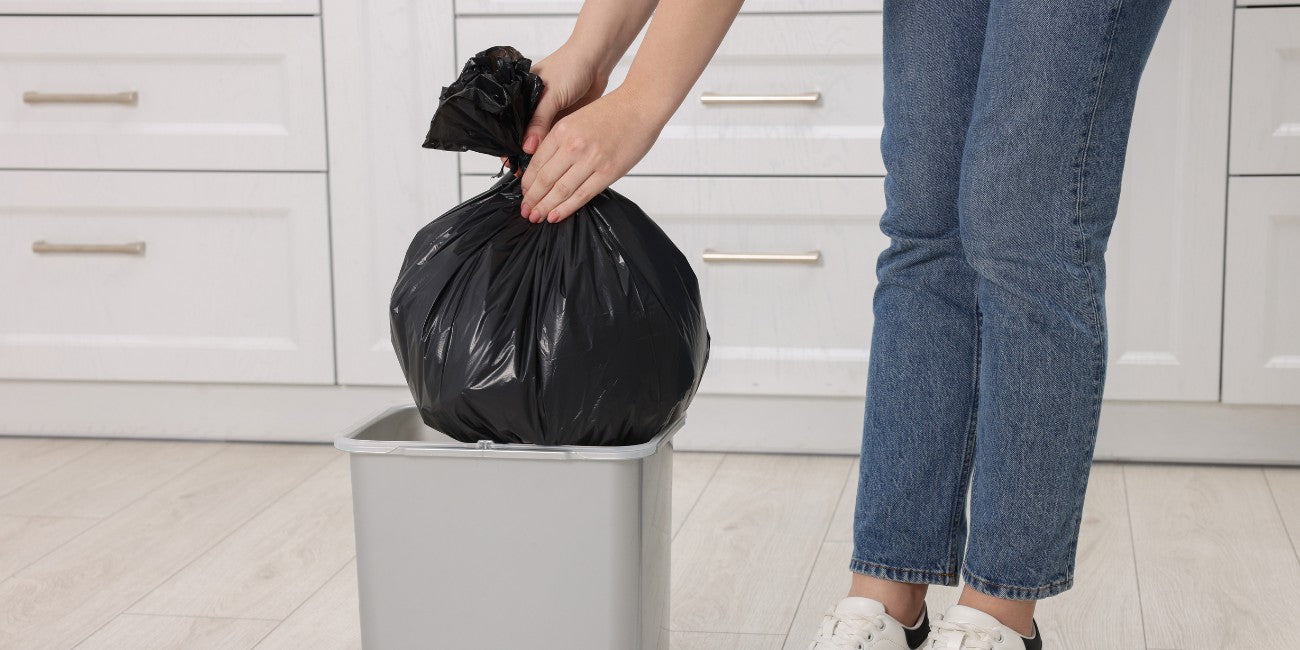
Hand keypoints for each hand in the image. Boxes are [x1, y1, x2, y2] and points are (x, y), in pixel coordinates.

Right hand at [499, 44, 608, 171]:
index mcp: (520, 96)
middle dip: (520, 154)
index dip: (507, 143)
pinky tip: (548, 164)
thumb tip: (527, 148)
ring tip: (533, 173)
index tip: (508, 161)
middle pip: (521, 136)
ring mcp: (546, 114)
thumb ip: (539, 121)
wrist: (596, 61)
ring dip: (536, 156)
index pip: (507, 124)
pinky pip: (552, 140)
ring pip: (537, 141)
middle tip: (521, 173)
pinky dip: (550, 152)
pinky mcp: (561, 121)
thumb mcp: (551, 94)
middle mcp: (531, 107)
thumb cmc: (571, 67)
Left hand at [520, 87, 663, 222]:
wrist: (641, 105)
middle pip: (545, 179)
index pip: (536, 163)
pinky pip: (582, 195)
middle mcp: (573, 145)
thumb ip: (560, 140)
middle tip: (526, 211)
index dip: (527, 182)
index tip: (524, 193)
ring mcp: (591, 160)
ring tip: (536, 217)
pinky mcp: (608, 172)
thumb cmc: (613, 111)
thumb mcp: (577, 118)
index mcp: (562, 130)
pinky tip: (555, 216)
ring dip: (546, 207)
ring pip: (561, 190)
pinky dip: (566, 208)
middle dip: (532, 199)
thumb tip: (547, 166)